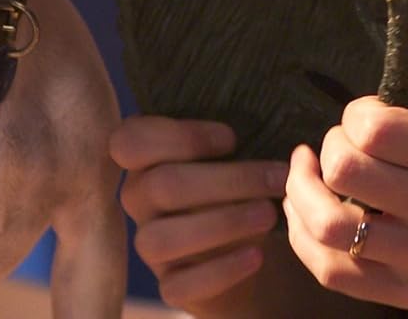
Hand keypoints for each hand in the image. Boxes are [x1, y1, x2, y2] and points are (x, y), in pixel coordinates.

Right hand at [109, 115, 284, 311]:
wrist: (243, 245)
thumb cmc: (235, 185)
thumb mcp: (230, 157)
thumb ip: (232, 140)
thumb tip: (269, 121)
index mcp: (144, 159)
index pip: (131, 140)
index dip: (180, 136)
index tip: (232, 138)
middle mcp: (138, 200)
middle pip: (161, 186)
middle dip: (227, 180)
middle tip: (276, 177)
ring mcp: (149, 246)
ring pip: (162, 238)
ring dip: (223, 223)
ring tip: (269, 214)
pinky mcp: (169, 285)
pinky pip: (181, 284)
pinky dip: (222, 269)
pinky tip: (256, 256)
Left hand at [282, 38, 407, 318]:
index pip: (377, 128)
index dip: (354, 113)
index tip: (362, 113)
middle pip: (347, 169)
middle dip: (328, 146)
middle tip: (337, 142)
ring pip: (330, 227)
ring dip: (302, 194)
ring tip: (306, 175)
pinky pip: (335, 274)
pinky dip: (306, 244)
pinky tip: (307, 219)